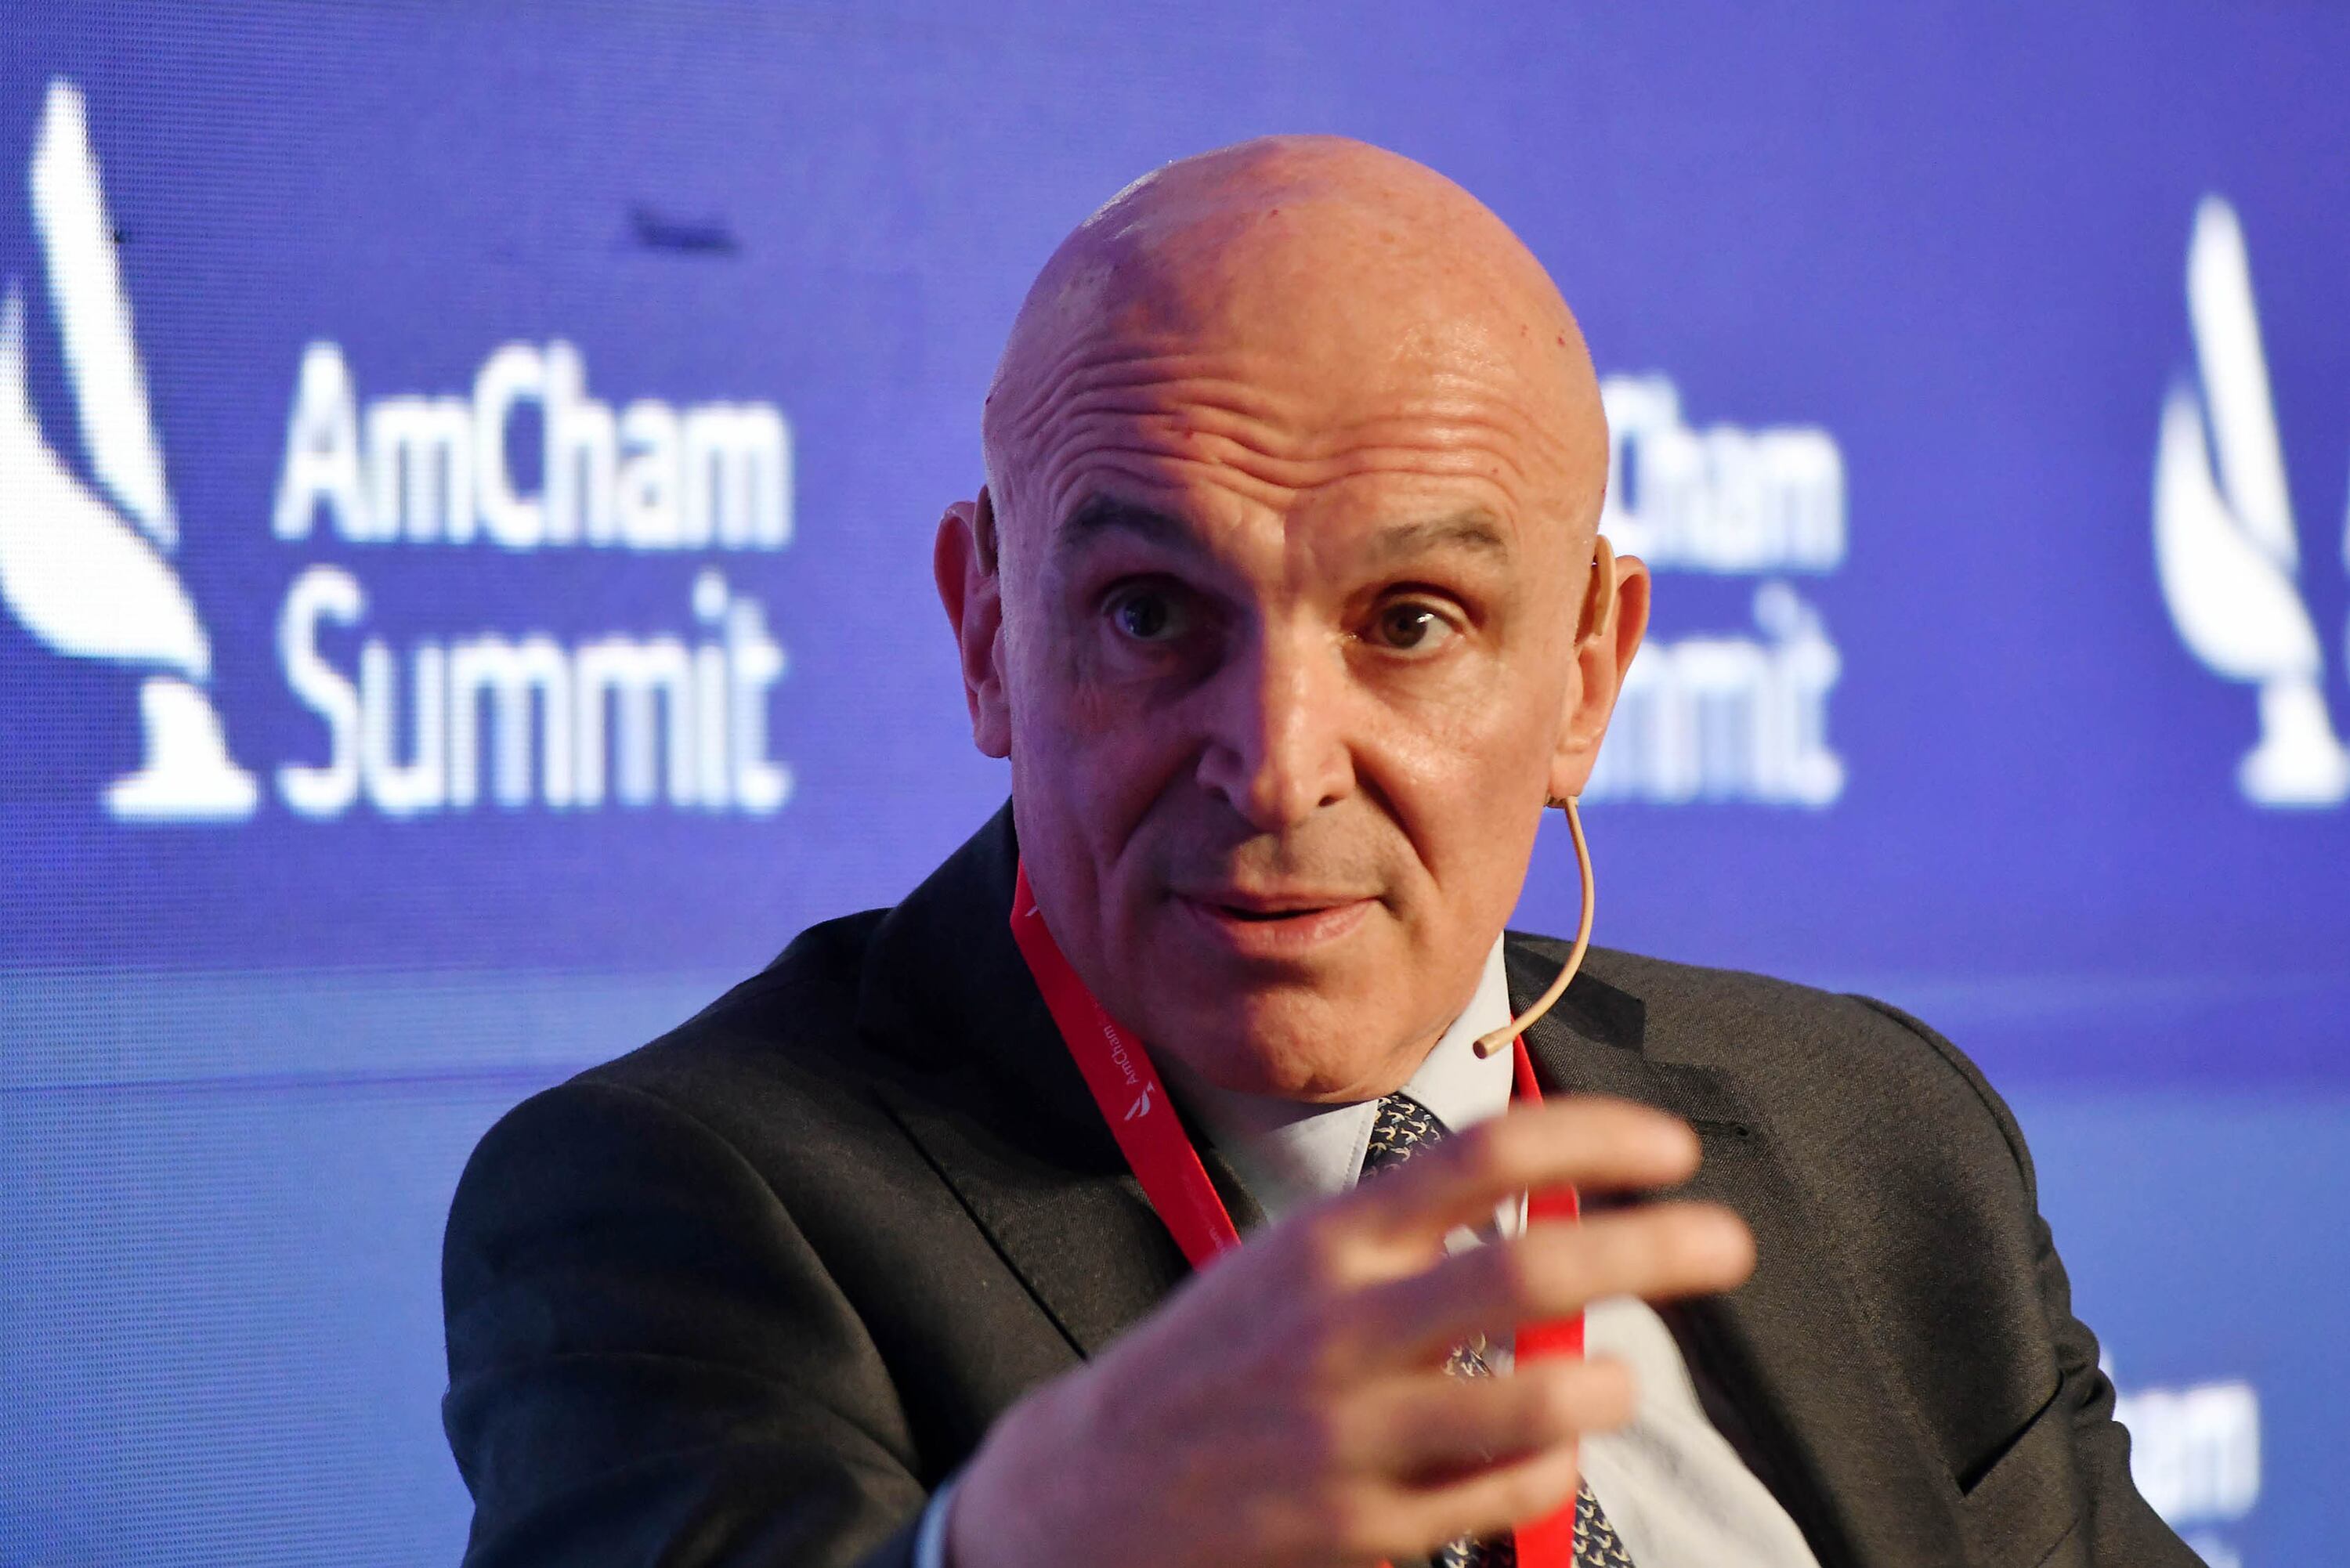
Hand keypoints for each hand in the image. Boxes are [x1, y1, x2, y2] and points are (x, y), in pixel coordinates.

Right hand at [945, 1096, 1754, 1567]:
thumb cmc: (1210, 1366)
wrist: (1081, 1498)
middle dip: (1653, 1246)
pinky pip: (1499, 1500)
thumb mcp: (1282, 1270)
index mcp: (1324, 1243)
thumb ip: (1398, 1240)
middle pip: (1535, 1271)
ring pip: (1537, 1406)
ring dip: (1607, 1387)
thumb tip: (1539, 1205)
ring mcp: (1353, 1436)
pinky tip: (1538, 1459)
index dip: (1592, 1137)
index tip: (1670, 1144)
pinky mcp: (1360, 1530)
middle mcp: (1341, 1327)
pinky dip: (1540, 1475)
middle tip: (1729, 1241)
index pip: (1480, 1156)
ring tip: (1628, 1377)